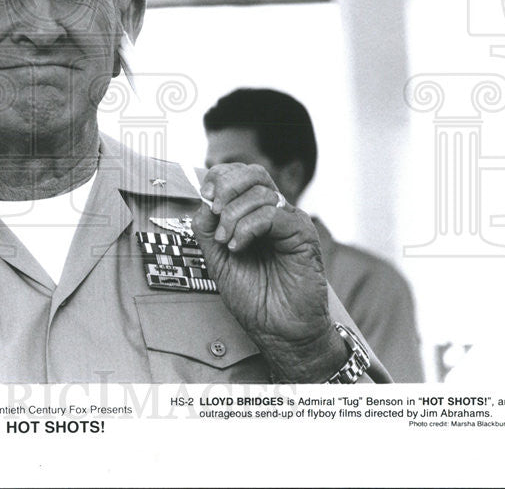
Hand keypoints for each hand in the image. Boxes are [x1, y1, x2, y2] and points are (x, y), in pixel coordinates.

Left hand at [191, 163, 346, 381]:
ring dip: (233, 215)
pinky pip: (273, 214)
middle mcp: (275, 214)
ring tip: (227, 242)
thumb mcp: (217, 258)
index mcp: (255, 215)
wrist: (278, 330)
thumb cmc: (254, 298)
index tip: (205, 197)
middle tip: (214, 210)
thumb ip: (207, 228)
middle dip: (227, 185)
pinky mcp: (302, 235)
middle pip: (254, 173)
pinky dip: (248, 227)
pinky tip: (238, 246)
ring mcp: (290, 222)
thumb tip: (202, 201)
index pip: (239, 176)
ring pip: (261, 192)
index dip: (220, 178)